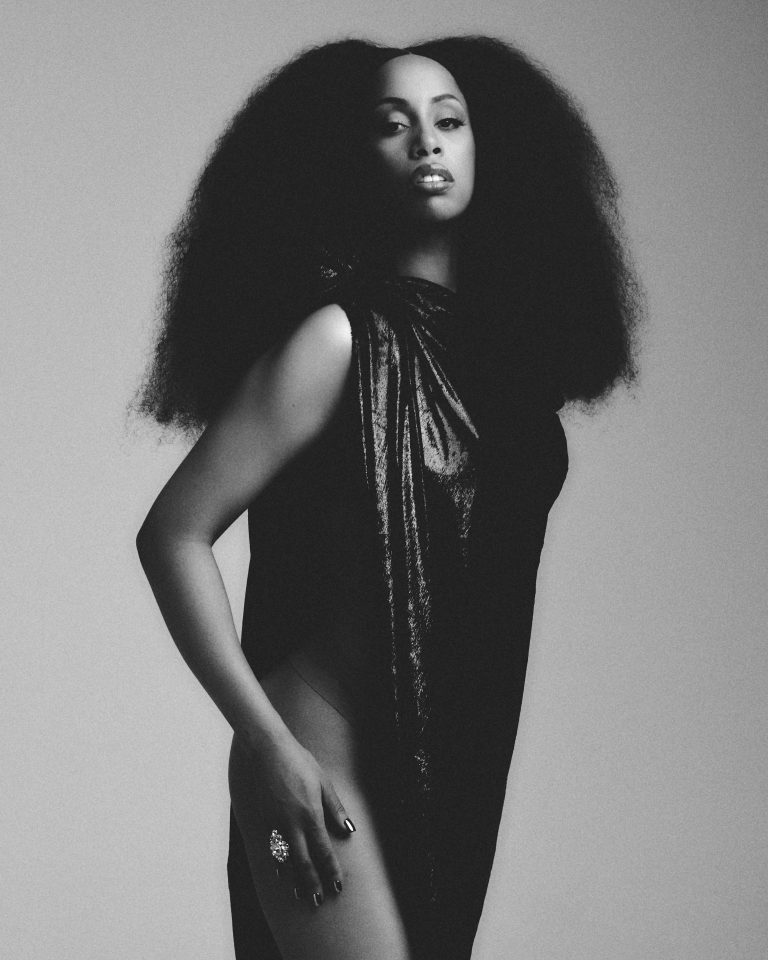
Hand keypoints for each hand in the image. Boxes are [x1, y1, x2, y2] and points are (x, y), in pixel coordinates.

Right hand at [250, 732, 355, 905]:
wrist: (266, 749)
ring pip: (285, 858)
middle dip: (312, 883)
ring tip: (300, 893)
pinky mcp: (260, 819)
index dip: (331, 871)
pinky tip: (279, 872)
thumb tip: (348, 830)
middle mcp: (292, 823)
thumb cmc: (297, 761)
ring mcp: (274, 823)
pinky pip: (269, 846)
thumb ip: (335, 808)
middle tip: (317, 901)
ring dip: (294, 878)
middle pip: (303, 862)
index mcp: (310, 814)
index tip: (337, 886)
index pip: (323, 851)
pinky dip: (276, 862)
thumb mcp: (323, 781)